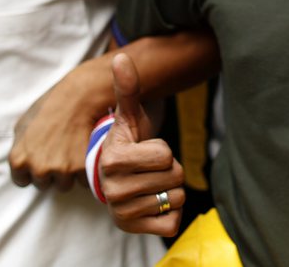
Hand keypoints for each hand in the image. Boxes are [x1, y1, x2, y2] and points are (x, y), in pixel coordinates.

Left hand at [8, 57, 111, 190]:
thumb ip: (19, 146)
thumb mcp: (23, 123)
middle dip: (50, 171)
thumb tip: (20, 159)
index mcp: (18, 159)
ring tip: (73, 150)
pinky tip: (85, 152)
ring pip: (64, 184)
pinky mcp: (82, 170)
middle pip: (43, 184)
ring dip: (69, 173)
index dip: (32, 171)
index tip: (41, 159)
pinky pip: (83, 181)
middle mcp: (38, 169)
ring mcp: (61, 171)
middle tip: (60, 151)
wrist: (80, 97)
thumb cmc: (50, 106)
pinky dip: (86, 170)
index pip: (21, 181)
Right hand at [100, 53, 184, 235]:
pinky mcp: (133, 230)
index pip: (165, 154)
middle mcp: (113, 189)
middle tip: (149, 169)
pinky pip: (172, 223)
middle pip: (174, 176)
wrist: (112, 180)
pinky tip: (152, 204)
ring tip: (150, 185)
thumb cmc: (126, 144)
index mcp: (113, 159)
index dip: (162, 150)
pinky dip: (170, 213)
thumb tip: (121, 57)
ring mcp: (122, 212)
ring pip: (176, 198)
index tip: (144, 151)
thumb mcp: (128, 117)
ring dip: (170, 190)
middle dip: (170, 171)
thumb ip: (128, 89)